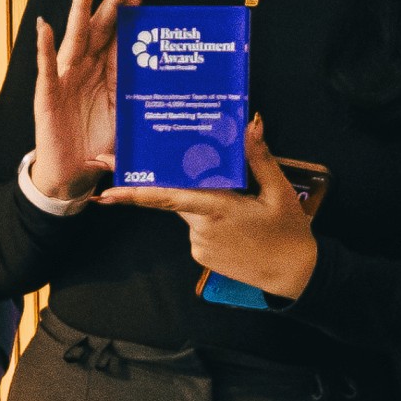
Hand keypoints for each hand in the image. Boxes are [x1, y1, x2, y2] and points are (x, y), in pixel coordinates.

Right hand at [31, 0, 135, 200]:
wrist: (73, 173)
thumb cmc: (99, 146)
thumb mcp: (129, 122)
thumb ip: (142, 104)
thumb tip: (173, 93)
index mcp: (106, 74)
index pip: (119, 37)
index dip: (129, 15)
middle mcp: (85, 69)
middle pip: (100, 26)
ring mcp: (65, 78)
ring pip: (75, 35)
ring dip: (81, 5)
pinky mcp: (48, 94)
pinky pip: (47, 67)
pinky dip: (45, 47)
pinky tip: (45, 25)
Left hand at [96, 114, 319, 297]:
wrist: (295, 276)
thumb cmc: (289, 232)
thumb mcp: (279, 191)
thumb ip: (260, 158)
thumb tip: (251, 125)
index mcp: (218, 208)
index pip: (167, 197)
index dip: (133, 194)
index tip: (106, 191)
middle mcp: (201, 228)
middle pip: (178, 197)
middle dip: (166, 184)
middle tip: (157, 168)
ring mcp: (200, 245)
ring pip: (190, 213)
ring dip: (206, 204)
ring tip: (244, 212)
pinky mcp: (202, 256)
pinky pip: (198, 229)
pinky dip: (211, 221)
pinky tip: (239, 227)